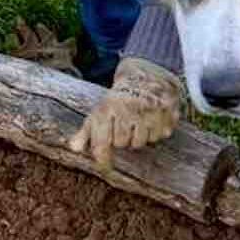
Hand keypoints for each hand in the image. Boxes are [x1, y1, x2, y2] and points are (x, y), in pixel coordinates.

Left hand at [67, 57, 182, 170]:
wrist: (146, 75)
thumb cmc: (119, 100)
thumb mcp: (100, 112)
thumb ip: (86, 132)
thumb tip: (73, 149)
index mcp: (108, 108)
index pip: (102, 141)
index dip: (101, 155)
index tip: (103, 163)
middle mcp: (128, 108)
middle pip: (122, 143)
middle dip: (122, 138)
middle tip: (124, 124)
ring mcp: (148, 110)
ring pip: (140, 142)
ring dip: (138, 136)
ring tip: (138, 121)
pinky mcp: (166, 112)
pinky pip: (158, 136)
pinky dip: (155, 131)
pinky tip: (152, 119)